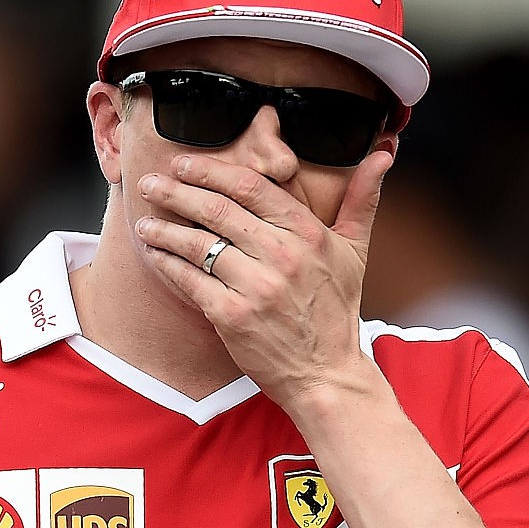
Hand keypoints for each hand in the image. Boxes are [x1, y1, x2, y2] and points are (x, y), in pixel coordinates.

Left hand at [134, 150, 392, 406]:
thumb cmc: (337, 310)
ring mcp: (256, 287)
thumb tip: (383, 154)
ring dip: (165, 228)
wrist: (326, 374)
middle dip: (177, 192)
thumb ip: (362, 200)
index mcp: (308, 233)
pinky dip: (168, 264)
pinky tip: (155, 254)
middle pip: (217, 210)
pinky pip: (190, 280)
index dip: (212, 172)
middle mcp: (283, 256)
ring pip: (199, 244)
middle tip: (150, 183)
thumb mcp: (356, 252)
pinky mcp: (233, 316)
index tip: (185, 165)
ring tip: (144, 221)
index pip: (251, 188)